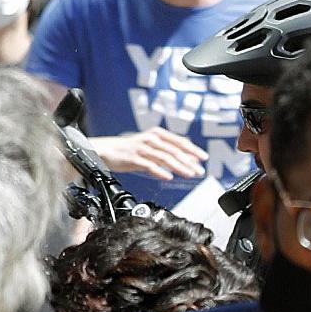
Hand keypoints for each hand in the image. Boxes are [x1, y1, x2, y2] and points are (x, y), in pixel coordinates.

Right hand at [88, 127, 205, 180]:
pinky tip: (168, 177)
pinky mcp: (133, 158)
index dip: (193, 150)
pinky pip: (149, 165)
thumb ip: (168, 153)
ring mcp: (142, 148)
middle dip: (189, 161)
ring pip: (164, 157)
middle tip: (200, 171)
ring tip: (189, 174)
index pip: (179, 141)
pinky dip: (160, 171)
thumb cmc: (130, 150)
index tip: (204, 158)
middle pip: (174, 150)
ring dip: (179, 167)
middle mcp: (151, 139)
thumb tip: (188, 161)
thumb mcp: (152, 148)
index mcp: (157, 134)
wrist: (106, 150)